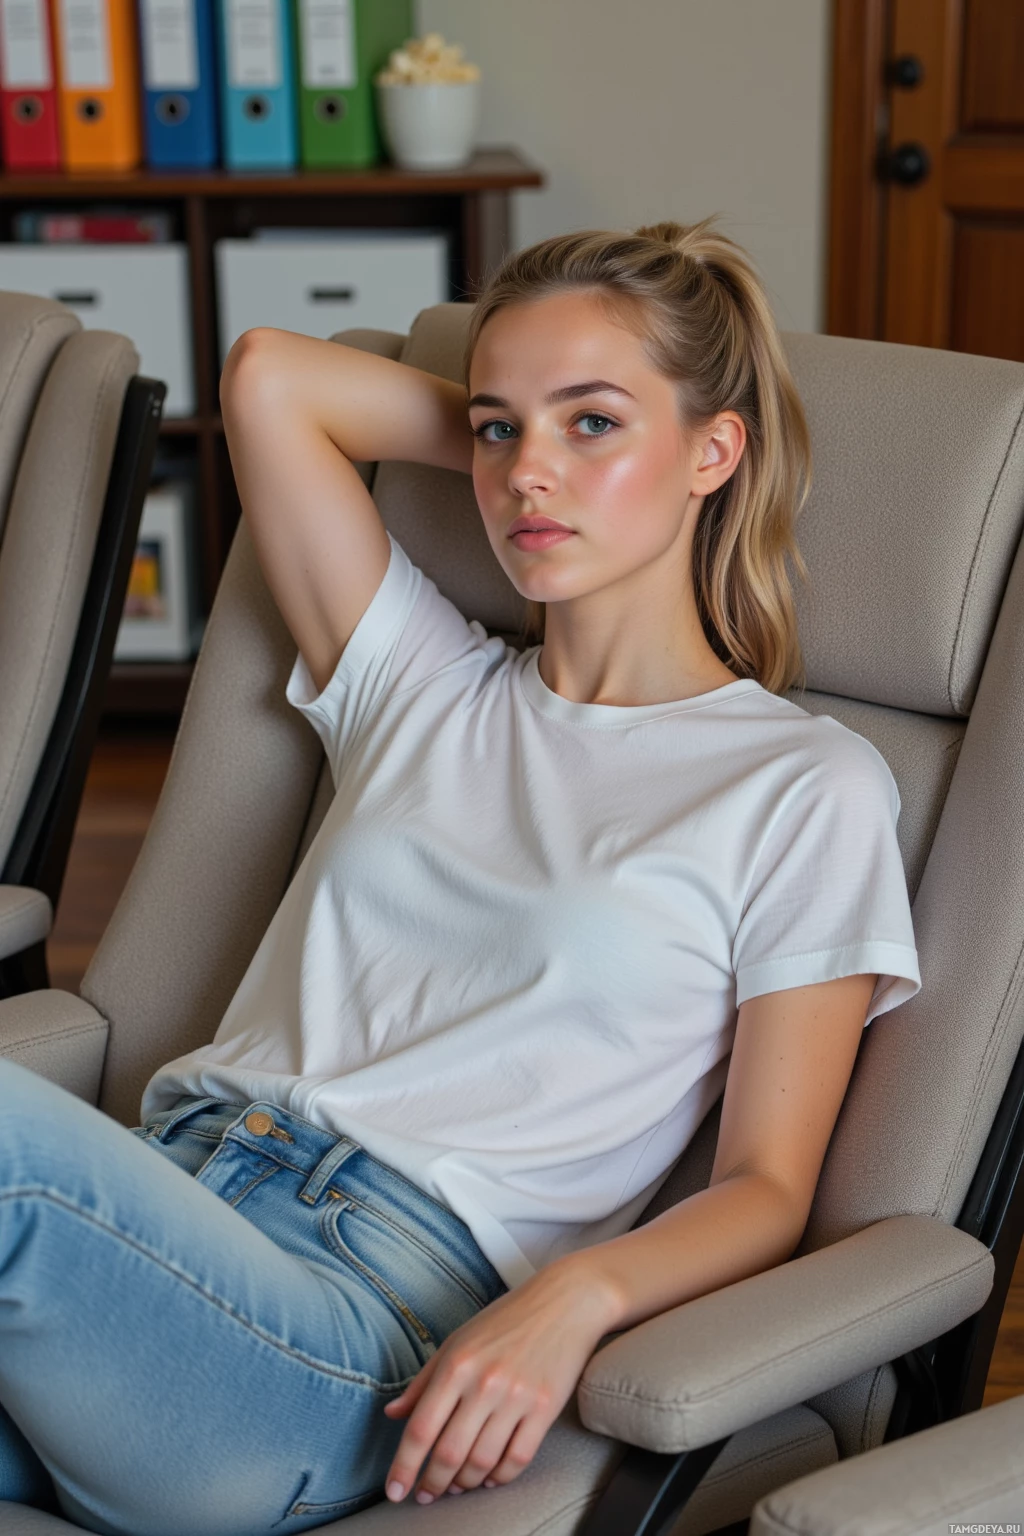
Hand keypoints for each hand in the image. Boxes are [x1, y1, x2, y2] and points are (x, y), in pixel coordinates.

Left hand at [381, 1256, 617, 1503]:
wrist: (565, 1302)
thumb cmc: (506, 1319)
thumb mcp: (458, 1340)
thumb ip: (424, 1380)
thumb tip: (393, 1414)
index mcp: (457, 1363)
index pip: (421, 1428)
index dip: (404, 1466)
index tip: (395, 1491)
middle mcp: (484, 1382)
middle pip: (450, 1453)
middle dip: (432, 1483)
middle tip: (425, 1495)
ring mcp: (517, 1397)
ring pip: (482, 1462)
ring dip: (464, 1484)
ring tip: (455, 1487)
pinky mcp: (546, 1409)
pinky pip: (517, 1459)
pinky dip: (499, 1477)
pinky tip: (488, 1478)